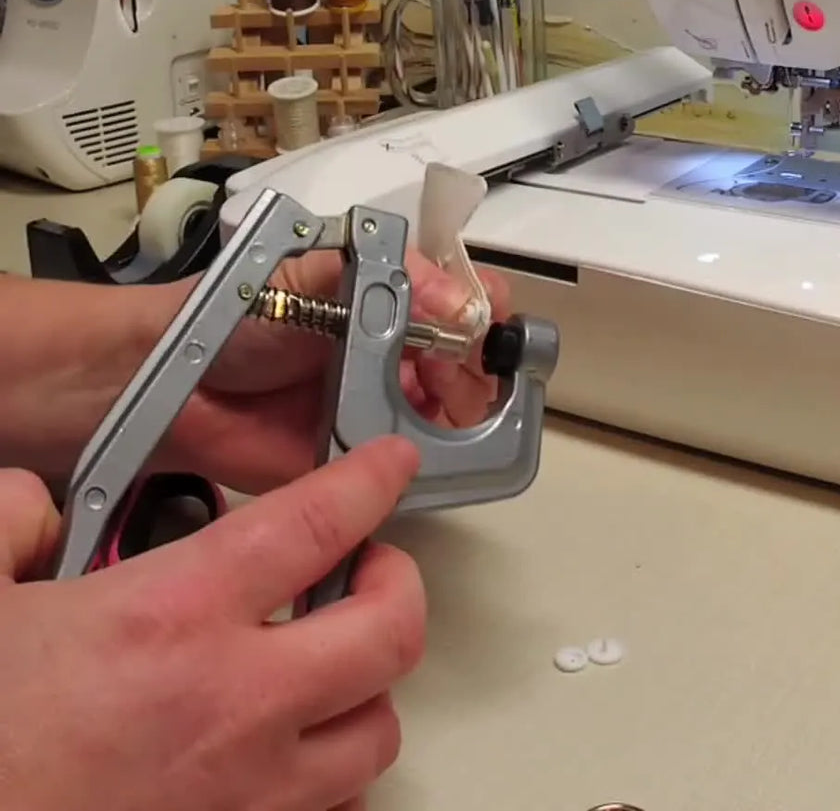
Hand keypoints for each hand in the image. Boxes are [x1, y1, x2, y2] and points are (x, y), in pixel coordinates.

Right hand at [0, 437, 424, 810]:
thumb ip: (12, 530)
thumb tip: (29, 509)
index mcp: (170, 619)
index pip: (315, 525)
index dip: (369, 482)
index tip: (387, 466)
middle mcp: (233, 703)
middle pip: (390, 632)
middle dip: (397, 587)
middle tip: (368, 568)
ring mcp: (246, 790)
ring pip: (376, 733)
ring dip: (368, 688)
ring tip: (333, 662)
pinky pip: (334, 810)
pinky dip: (333, 778)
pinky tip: (296, 751)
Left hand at [164, 250, 511, 493]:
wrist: (179, 387)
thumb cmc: (241, 320)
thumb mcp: (316, 274)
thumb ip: (394, 281)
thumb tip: (467, 307)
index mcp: (397, 301)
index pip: (471, 300)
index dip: (485, 312)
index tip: (477, 327)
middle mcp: (406, 353)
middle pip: (478, 360)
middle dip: (476, 363)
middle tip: (446, 367)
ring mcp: (393, 406)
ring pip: (462, 412)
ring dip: (462, 408)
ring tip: (431, 400)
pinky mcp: (375, 458)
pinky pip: (425, 463)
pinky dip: (439, 456)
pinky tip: (426, 441)